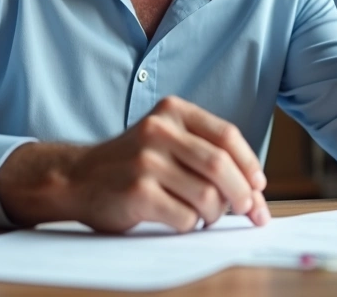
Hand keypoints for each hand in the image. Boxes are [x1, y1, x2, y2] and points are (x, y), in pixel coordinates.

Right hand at [0, 96, 269, 232]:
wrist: (76, 178)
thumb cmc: (131, 164)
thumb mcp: (164, 140)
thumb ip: (204, 152)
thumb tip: (256, 188)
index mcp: (171, 111)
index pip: (227, 135)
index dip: (249, 164)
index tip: (259, 185)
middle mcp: (158, 130)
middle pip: (221, 165)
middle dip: (242, 194)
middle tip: (247, 210)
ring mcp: (146, 161)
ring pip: (206, 195)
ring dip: (214, 214)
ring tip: (206, 216)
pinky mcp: (138, 192)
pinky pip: (185, 217)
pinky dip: (189, 225)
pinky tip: (179, 220)